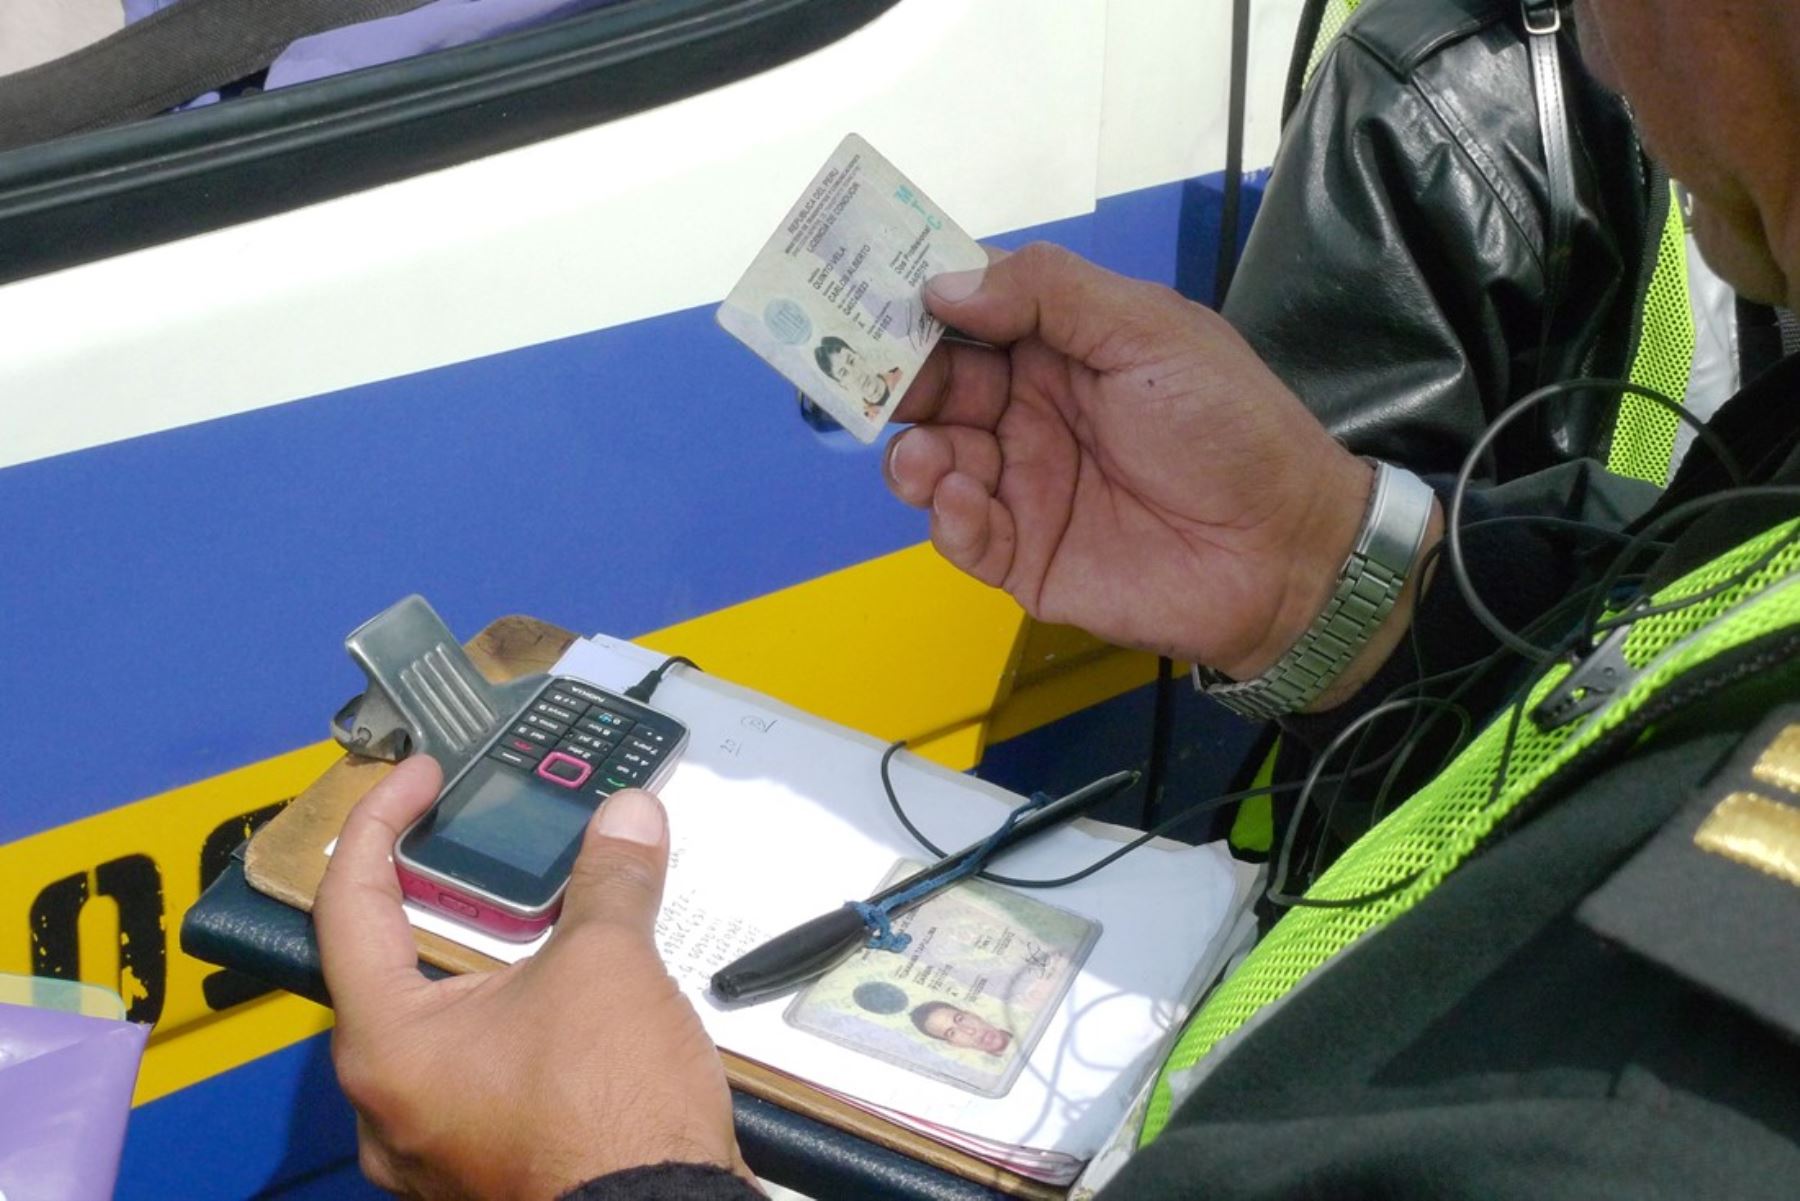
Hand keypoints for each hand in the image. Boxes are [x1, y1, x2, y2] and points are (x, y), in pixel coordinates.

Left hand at [315, 756, 747, 1199]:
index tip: (419, 778)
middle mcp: (389, 1102)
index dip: (380, 823)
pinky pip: (481, 1071)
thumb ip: (608, 881)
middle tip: (477, 840)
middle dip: (439, 895)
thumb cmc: (607, 1114)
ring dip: (484, 961)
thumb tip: (627, 819)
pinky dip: (515, 1018)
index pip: (348, 905)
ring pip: (441, 1024)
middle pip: (390, 967)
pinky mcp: (487, 1165)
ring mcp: (436, 1144)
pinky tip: (568, 993)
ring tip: (540, 910)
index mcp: (386, 1045)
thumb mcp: (608, 966)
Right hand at [888, 244, 1433, 698]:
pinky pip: (960, 533)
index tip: (864, 287)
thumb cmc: (1231, 429)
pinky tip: (962, 500)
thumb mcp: (1148, 333)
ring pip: (932, 458)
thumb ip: (1051, 295)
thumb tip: (944, 284)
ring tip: (929, 457)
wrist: (1284, 550)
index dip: (919, 297)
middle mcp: (1029, 410)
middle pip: (933, 384)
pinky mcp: (1023, 555)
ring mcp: (1022, 483)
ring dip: (915, 452)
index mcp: (1060, 345)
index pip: (968, 311)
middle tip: (860, 374)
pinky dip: (946, 516)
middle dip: (893, 376)